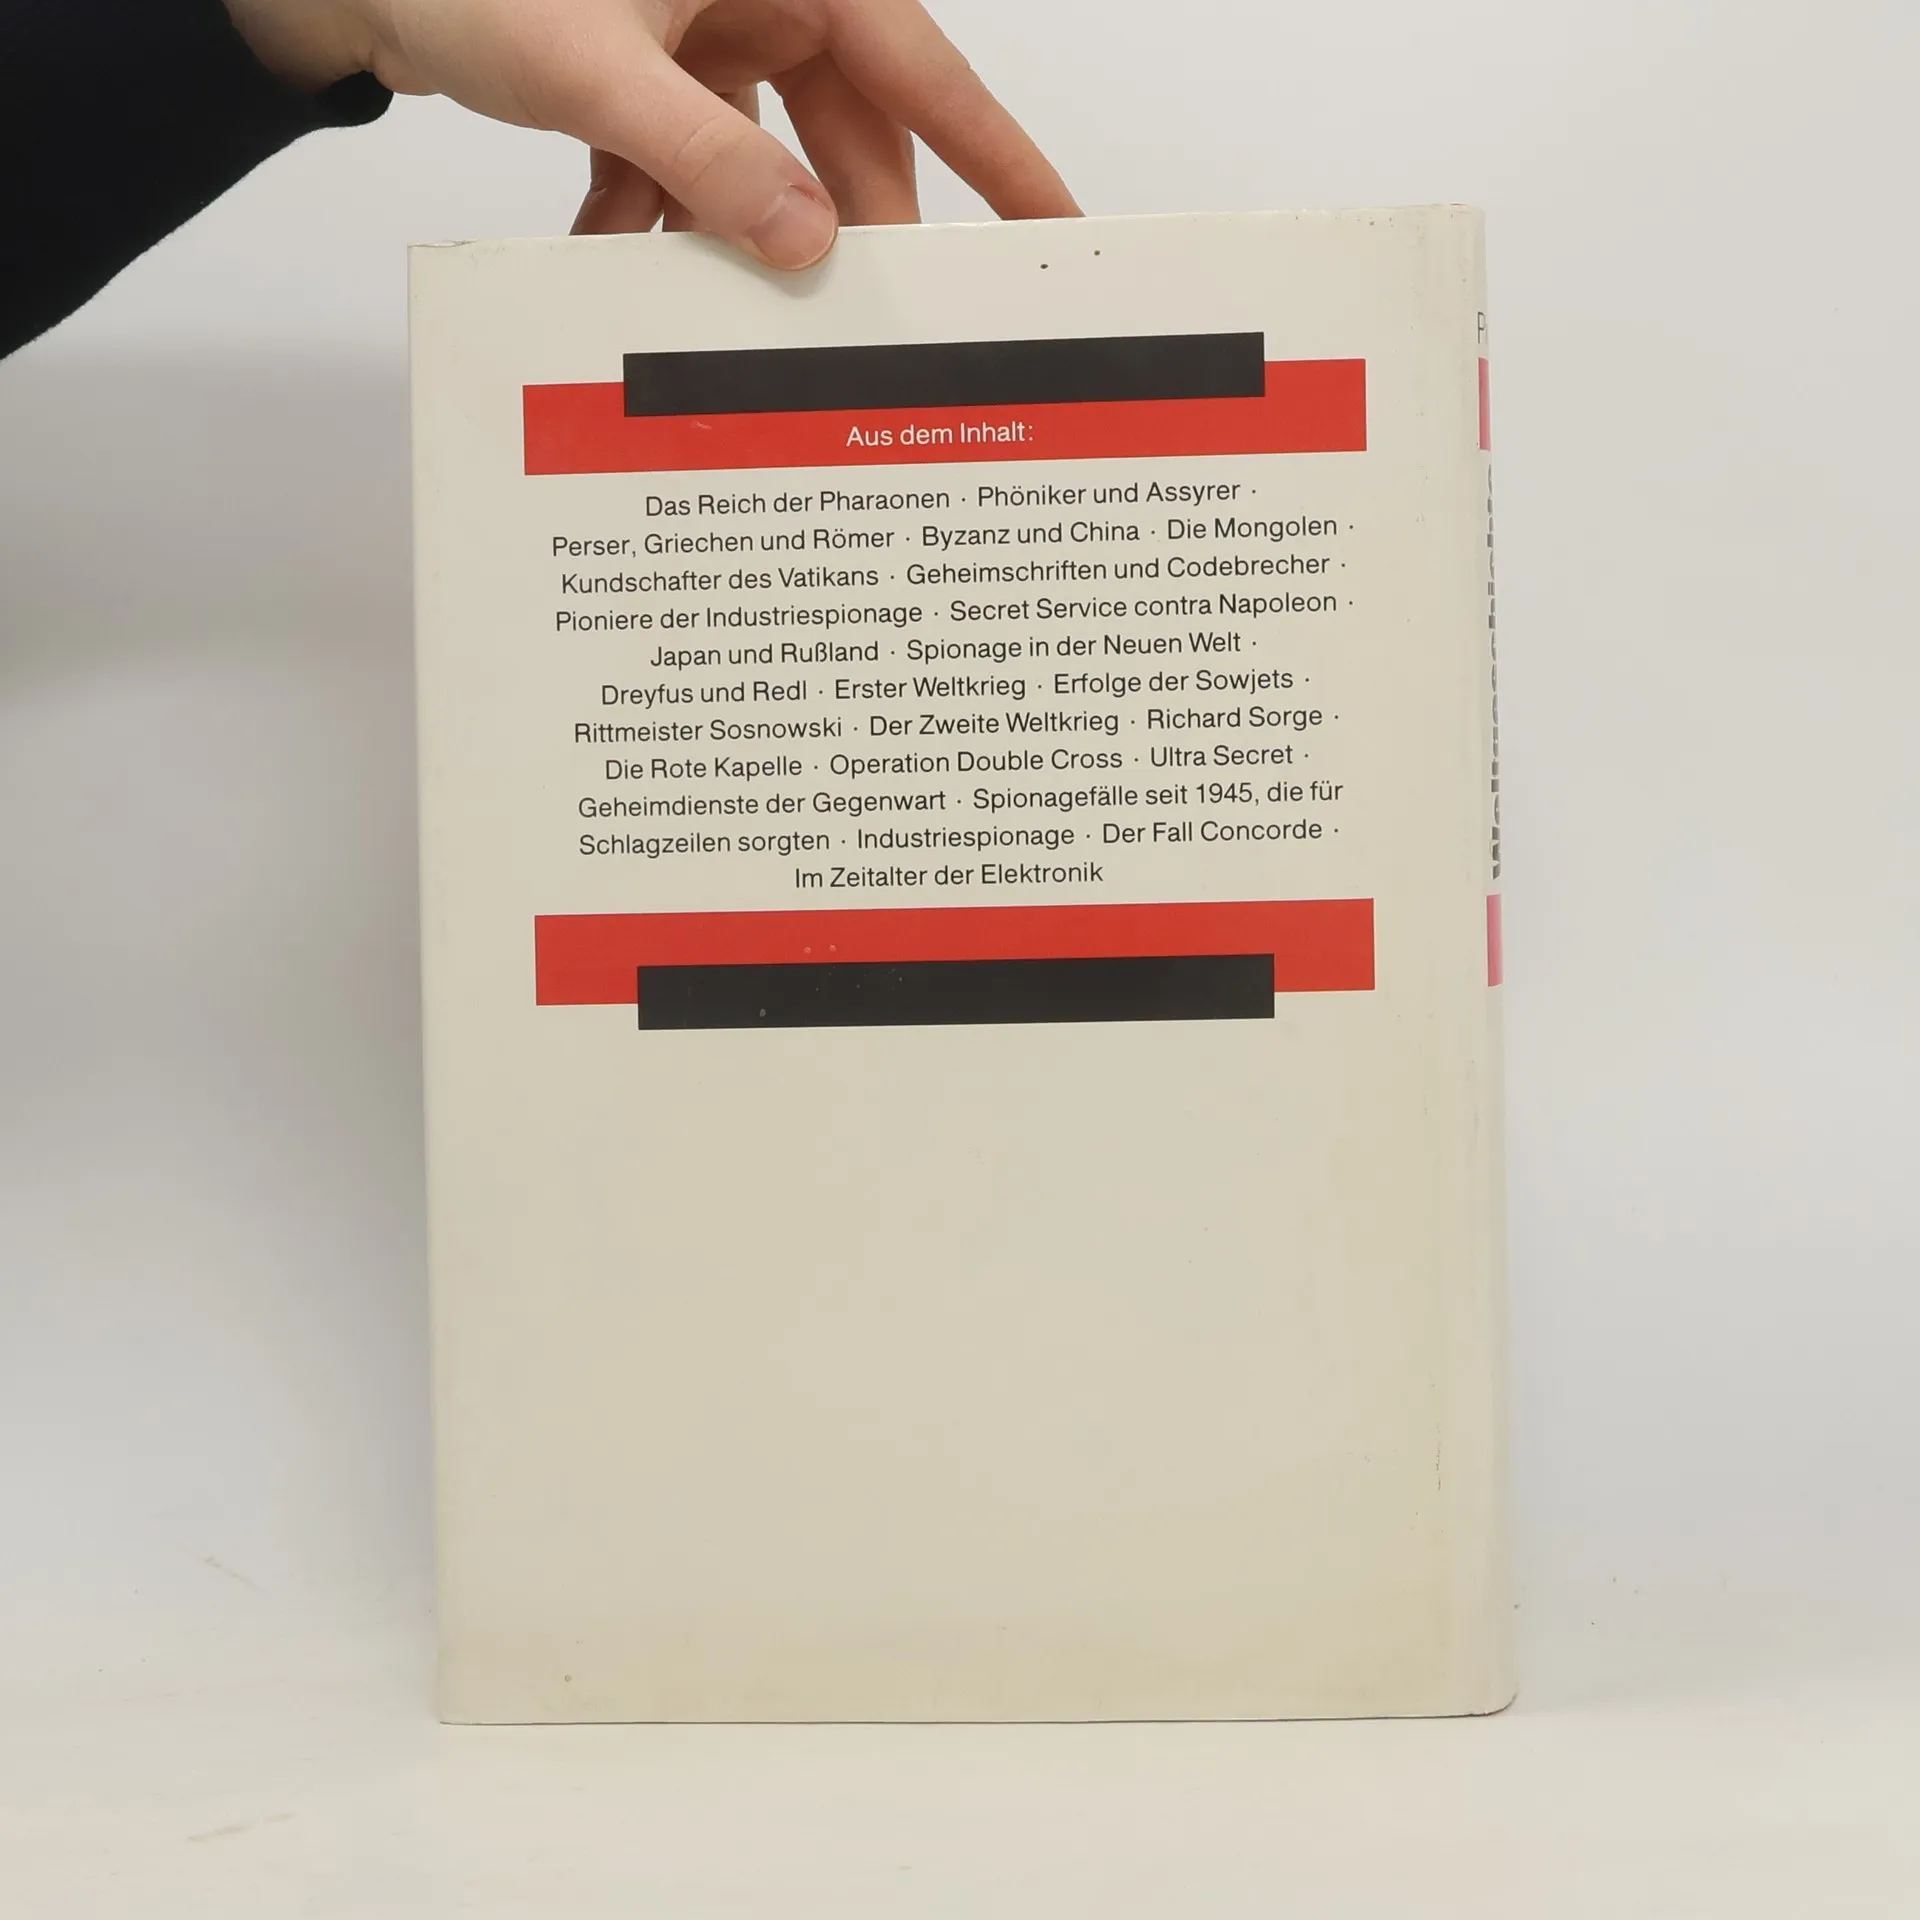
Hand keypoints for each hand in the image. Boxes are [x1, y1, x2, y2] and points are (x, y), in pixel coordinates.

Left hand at [224, 0, 1078, 268]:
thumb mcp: (596, 70)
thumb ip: (710, 161)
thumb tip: (806, 243)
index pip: (923, 68)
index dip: (997, 156)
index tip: (1057, 227)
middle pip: (848, 134)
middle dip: (840, 232)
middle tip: (874, 329)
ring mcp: (703, 32)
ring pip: (765, 160)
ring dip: (734, 237)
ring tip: (724, 314)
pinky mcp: (647, 70)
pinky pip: (686, 161)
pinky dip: (658, 214)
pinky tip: (621, 259)